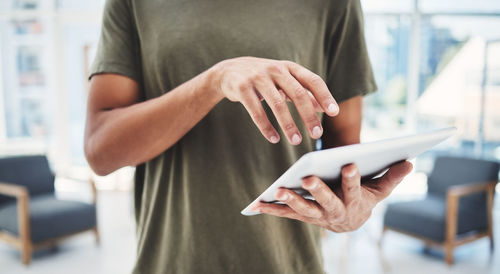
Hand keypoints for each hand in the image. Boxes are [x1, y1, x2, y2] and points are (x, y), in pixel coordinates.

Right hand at [212, 57, 338, 144]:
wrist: (229, 71)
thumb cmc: (264, 78)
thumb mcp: (284, 80)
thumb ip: (303, 91)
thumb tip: (324, 107)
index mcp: (289, 67)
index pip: (312, 80)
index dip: (324, 96)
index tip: (334, 113)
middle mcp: (275, 70)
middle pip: (297, 94)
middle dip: (308, 116)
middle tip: (317, 134)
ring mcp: (257, 77)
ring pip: (277, 104)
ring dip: (288, 125)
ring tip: (296, 141)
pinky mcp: (242, 88)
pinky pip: (256, 111)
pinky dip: (266, 127)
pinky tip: (274, 139)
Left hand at [252, 161, 412, 231]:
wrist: (351, 221)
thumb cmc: (365, 198)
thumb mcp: (380, 189)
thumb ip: (392, 176)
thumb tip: (409, 161)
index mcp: (354, 203)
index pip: (355, 190)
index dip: (353, 179)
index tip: (351, 164)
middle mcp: (335, 212)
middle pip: (326, 202)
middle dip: (318, 191)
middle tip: (307, 179)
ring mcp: (317, 216)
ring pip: (304, 209)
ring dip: (291, 201)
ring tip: (278, 190)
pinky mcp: (303, 216)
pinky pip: (286, 214)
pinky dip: (272, 209)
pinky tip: (256, 204)